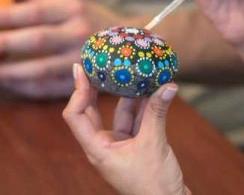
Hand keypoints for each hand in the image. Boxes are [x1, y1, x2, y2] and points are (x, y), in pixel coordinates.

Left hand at [0, 0, 125, 98]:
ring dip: (11, 72)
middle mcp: (79, 34)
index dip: (9, 15)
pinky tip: (8, 84)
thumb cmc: (85, 18)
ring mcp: (82, 61)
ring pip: (42, 70)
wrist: (130, 45)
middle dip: (6, 44)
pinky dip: (26, 88)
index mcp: (72, 9)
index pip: (37, 11)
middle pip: (38, 40)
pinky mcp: (83, 84)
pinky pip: (49, 89)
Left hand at [64, 63, 188, 194]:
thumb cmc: (154, 185)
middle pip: (92, 110)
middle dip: (97, 86)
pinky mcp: (135, 147)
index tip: (82, 68)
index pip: (75, 115)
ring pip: (119, 113)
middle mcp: (103, 146)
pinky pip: (135, 121)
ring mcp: (119, 147)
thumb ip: (157, 113)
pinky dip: (143, 106)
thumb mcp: (154, 144)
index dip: (77, 90)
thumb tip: (167, 85)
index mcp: (97, 149)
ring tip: (132, 70)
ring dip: (127, 94)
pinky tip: (152, 89)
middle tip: (99, 62)